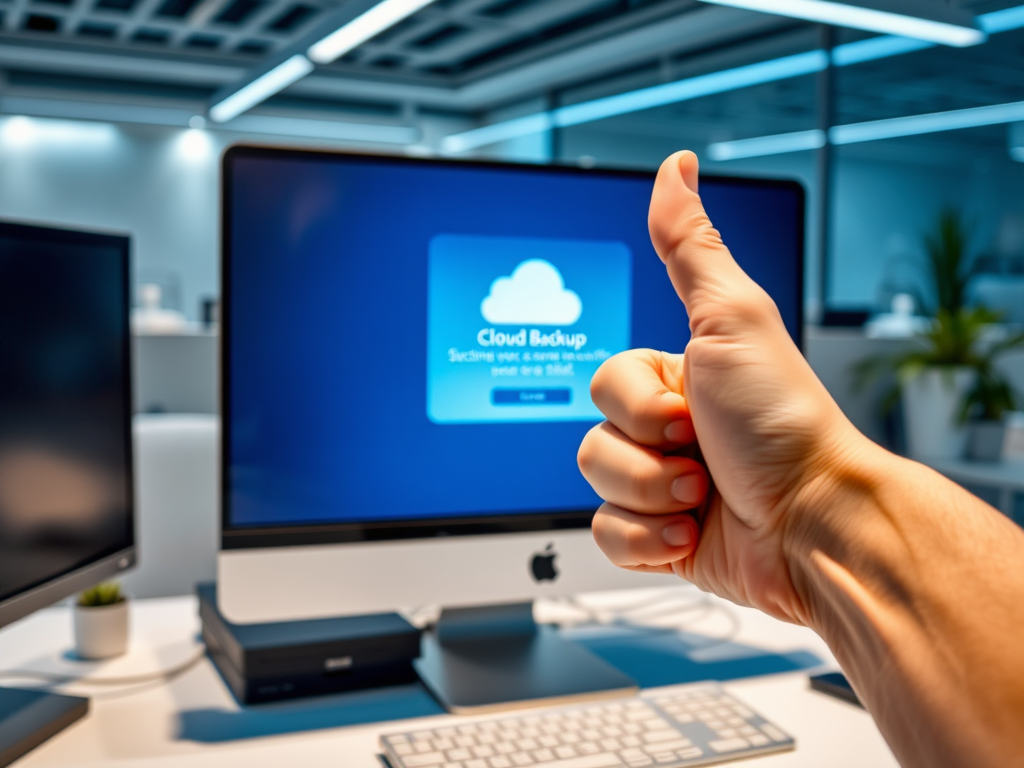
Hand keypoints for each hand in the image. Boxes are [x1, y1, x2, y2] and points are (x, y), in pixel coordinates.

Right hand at [578, 151, 866, 625]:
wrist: (816, 528)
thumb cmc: (782, 424)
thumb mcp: (731, 320)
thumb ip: (690, 247)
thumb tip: (676, 166)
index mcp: (679, 379)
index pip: (604, 384)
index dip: (637, 406)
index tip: (691, 412)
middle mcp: (670, 431)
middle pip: (594, 439)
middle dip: (647, 459)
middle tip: (703, 458)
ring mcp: (666, 487)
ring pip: (597, 488)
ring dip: (651, 499)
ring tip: (703, 499)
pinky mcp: (663, 539)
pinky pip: (607, 537)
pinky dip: (646, 542)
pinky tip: (690, 537)